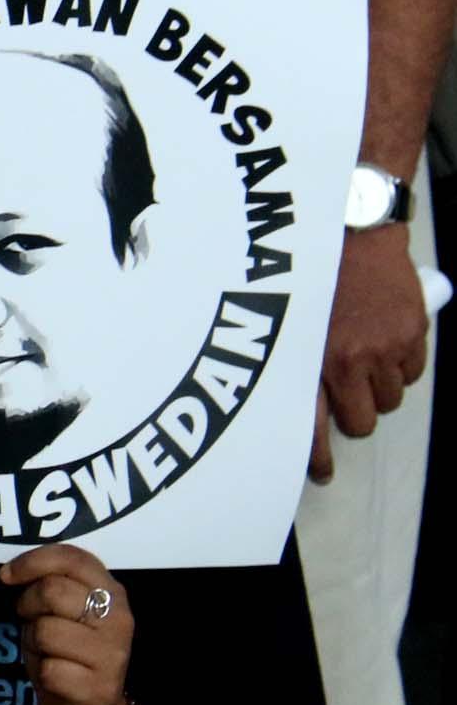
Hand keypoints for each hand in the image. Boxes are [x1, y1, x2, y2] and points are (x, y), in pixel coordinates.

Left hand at [1, 545, 133, 704]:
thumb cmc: (69, 656)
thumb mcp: (64, 614)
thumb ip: (52, 586)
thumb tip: (13, 572)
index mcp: (112, 594)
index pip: (73, 559)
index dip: (33, 561)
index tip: (7, 575)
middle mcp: (118, 621)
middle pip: (52, 591)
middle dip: (28, 606)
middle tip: (33, 622)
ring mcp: (112, 657)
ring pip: (46, 631)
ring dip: (34, 644)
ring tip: (49, 655)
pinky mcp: (98, 690)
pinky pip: (48, 669)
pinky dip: (41, 673)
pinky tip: (56, 680)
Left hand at [308, 224, 429, 483]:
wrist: (352, 231)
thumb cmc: (314, 277)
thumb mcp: (290, 321)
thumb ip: (297, 361)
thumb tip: (303, 406)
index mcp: (310, 358)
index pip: (312, 423)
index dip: (316, 455)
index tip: (319, 473)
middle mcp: (347, 359)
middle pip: (362, 421)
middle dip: (356, 415)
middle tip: (349, 397)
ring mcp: (384, 348)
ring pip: (390, 400)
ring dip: (378, 389)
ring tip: (366, 362)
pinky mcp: (412, 333)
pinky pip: (413, 374)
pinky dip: (402, 368)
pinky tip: (388, 348)